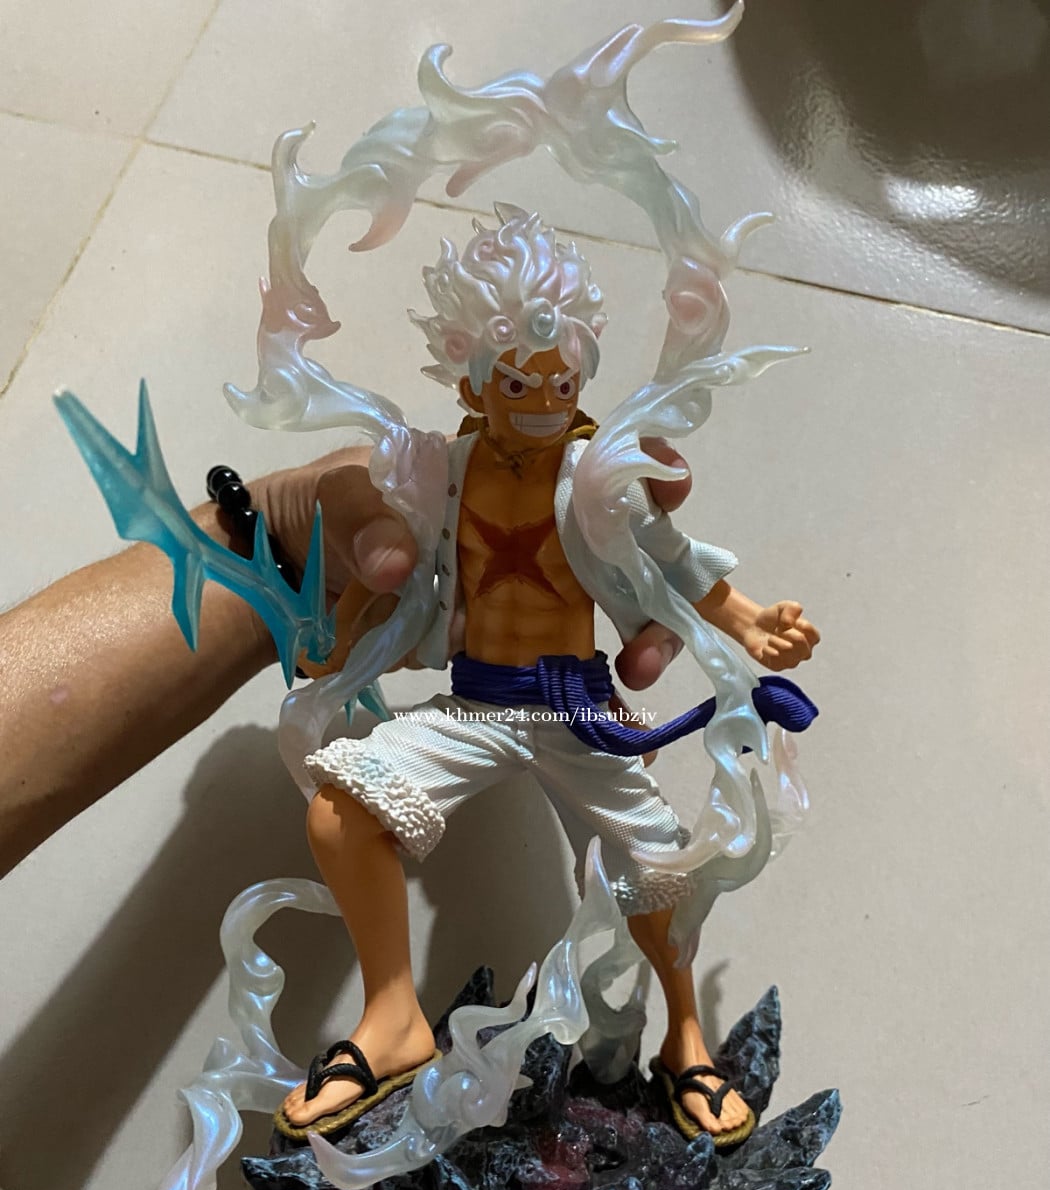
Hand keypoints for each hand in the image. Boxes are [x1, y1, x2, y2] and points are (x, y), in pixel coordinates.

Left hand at [262, 437, 692, 683]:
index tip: (666, 489)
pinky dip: (584, 683)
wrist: (274, 583)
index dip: (634, 468)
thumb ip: (367, 514)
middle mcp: (516, 522)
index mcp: (491, 469)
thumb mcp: (335, 492)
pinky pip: (549, 657)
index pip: (580, 456)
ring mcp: (508, 584)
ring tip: (635, 673)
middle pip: (610, 538)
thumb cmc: (311, 511)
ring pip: (595, 601)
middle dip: (653, 571)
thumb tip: (402, 563)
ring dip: (634, 632)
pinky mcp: (491, 639)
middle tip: (660, 613)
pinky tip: (611, 709)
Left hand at [743, 601, 819, 671]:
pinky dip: (767, 649)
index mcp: (811, 638)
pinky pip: (774, 658)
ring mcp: (793, 661)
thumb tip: (789, 622)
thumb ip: (792, 608)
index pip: (812, 634)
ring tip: (770, 638)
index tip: (788, 622)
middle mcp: (805, 652)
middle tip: (778, 630)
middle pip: (800, 641)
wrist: (754, 628)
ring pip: (787, 650)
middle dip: (786, 632)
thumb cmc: (774, 618)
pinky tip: (765, 647)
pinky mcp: (778, 667)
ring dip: (775, 640)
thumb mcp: (785, 607)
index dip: (799, 625)